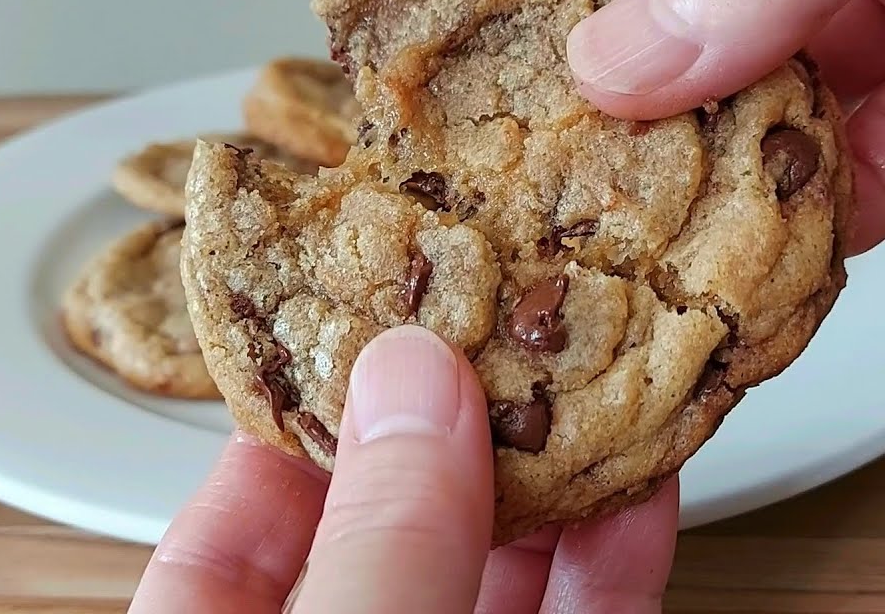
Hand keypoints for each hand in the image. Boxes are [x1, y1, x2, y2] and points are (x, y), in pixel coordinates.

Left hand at [128, 326, 677, 612]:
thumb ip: (374, 544)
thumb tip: (412, 375)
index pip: (239, 515)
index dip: (304, 410)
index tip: (368, 320)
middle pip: (393, 526)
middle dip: (458, 424)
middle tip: (509, 313)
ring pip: (502, 570)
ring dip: (557, 476)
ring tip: (597, 364)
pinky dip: (617, 557)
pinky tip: (645, 479)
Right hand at [563, 0, 884, 252]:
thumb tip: (624, 61)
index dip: (570, 1)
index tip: (514, 87)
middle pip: (704, 35)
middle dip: (646, 119)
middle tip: (580, 201)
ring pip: (800, 107)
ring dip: (743, 183)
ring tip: (668, 251)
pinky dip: (858, 211)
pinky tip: (796, 258)